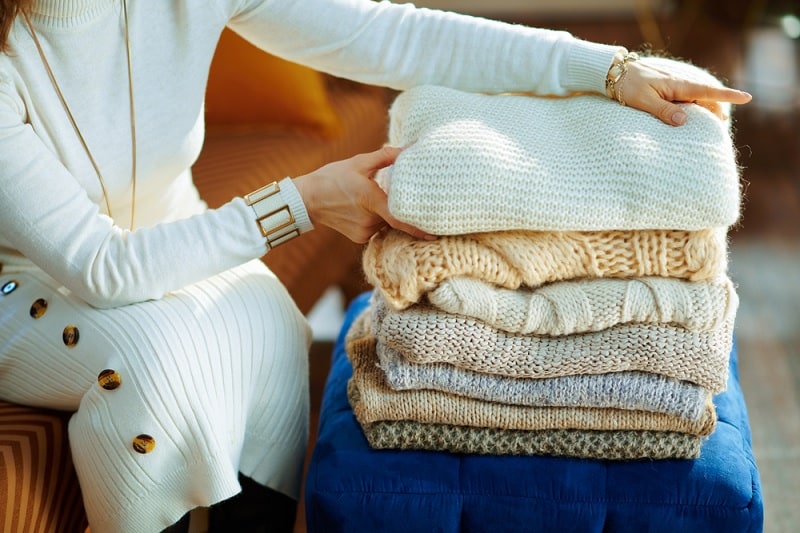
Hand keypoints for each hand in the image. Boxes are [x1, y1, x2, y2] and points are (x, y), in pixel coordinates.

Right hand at [293, 146, 432, 242]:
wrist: (307, 199)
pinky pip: (377, 229)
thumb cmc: (332, 177)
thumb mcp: (359, 162)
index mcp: (370, 200)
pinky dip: (377, 219)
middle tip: (395, 194)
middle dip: (398, 206)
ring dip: (385, 212)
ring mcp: (363, 231)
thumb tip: (408, 148)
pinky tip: (364, 208)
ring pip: (386, 223)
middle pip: (394, 216)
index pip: (399, 219)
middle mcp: (368, 220)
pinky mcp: (359, 238)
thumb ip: (385, 156)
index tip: (435, 233)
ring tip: (372, 198)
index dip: (418, 228)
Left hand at [617, 59, 751, 125]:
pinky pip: (687, 101)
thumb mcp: (643, 100)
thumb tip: (683, 121)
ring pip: (698, 101)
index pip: (708, 92)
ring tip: (710, 128)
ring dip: (705, 112)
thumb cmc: (628, 86)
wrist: (616, 72)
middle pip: (707, 100)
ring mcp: (676, 88)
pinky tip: (692, 120)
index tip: (747, 98)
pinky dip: (694, 110)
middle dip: (716, 112)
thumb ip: (662, 110)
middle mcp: (680, 85)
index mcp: (677, 86)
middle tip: (719, 129)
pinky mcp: (669, 92)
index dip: (728, 96)